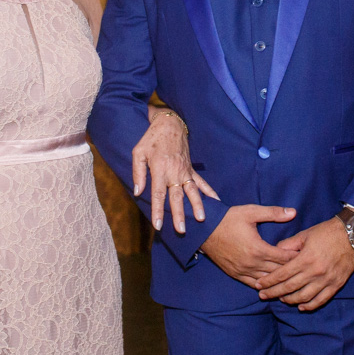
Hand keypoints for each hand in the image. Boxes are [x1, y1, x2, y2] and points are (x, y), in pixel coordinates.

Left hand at [132, 112, 218, 232]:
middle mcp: (174, 172)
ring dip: (197, 205)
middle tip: (181, 230)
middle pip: (177, 197)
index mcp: (159, 169)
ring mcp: (185, 171)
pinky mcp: (191, 169)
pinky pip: (201, 182)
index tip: (158, 225)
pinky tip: (216, 202)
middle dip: (179, 214)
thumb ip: (137, 173)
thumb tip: (138, 192)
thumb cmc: (150, 139)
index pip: (158, 194)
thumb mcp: (138, 153)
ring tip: (202, 219)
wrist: (169, 124)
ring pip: (192, 191)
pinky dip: (209, 192)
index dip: (158, 210)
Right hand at [200, 204, 297, 288]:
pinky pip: (254, 284)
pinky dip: (265, 285)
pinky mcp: (236, 274)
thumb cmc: (228, 219)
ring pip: (267, 281)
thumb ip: (273, 213)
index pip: (284, 258)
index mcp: (258, 249)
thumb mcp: (251, 212)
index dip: (297, 257)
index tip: (307, 255)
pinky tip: (273, 286)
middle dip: (292, 270)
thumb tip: (293, 212)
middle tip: (304, 268)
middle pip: (278, 271)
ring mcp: (243, 271)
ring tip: (293, 279)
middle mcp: (252, 264)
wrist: (204, 230)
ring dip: (280, 280)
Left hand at [256, 217, 353, 310]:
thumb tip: (274, 252)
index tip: (258, 285)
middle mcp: (315, 272)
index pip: (282, 274)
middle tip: (263, 295)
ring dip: (289, 300)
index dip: (269, 281)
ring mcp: (326, 280)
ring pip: (304, 297)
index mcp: (305, 259)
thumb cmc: (326, 232)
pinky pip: (321, 300)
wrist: (352, 235)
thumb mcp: (304, 235)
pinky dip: (309, 306)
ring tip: (280, 299)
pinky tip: (301, 306)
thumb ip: (288, 245)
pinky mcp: (336, 284)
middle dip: (274, 293)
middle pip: (290, 288)